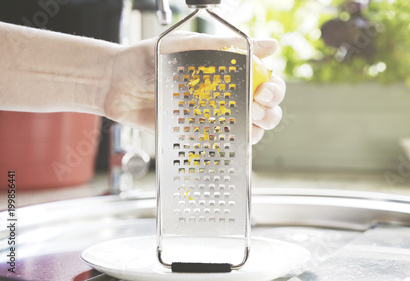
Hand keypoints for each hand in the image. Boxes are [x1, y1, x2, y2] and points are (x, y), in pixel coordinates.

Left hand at [103, 31, 285, 143]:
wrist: (116, 83)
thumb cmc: (149, 58)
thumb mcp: (190, 45)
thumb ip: (229, 46)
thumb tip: (271, 46)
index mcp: (229, 72)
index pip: (265, 81)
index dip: (273, 89)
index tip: (263, 91)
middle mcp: (225, 95)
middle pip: (264, 109)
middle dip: (269, 112)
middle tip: (255, 107)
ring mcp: (212, 117)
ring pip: (249, 129)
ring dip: (256, 130)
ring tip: (245, 123)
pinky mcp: (197, 135)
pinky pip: (221, 144)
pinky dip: (229, 144)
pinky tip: (226, 138)